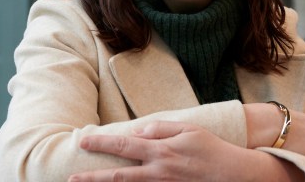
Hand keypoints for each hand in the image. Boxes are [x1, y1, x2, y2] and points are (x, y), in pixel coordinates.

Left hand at [68, 121, 298, 181]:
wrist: (232, 175)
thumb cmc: (210, 148)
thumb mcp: (188, 128)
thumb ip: (161, 127)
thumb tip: (139, 131)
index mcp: (160, 150)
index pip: (124, 145)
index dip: (102, 143)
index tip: (83, 141)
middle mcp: (157, 171)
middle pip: (118, 175)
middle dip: (93, 177)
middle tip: (72, 179)